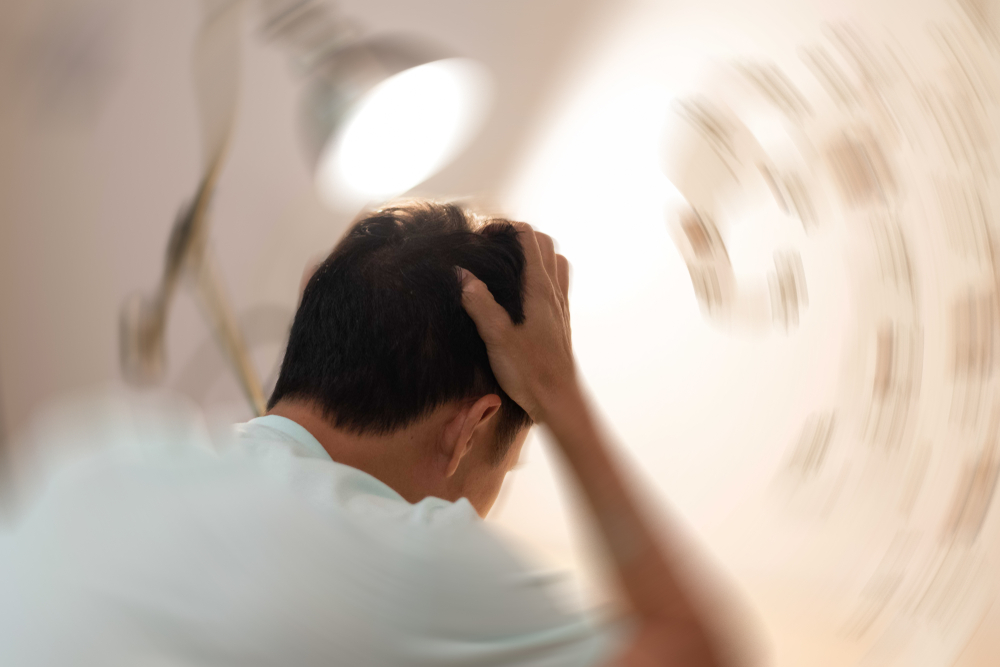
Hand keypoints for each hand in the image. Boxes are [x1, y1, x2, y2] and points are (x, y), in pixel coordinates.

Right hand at [458, 223, 576, 423]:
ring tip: (508, 263)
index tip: (483, 235)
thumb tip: (461, 273)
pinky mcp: (560, 322)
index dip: (506, 228)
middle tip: (493, 245)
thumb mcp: (497, 336)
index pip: (530, 239)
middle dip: (520, 236)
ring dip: (535, 254)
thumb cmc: (530, 371)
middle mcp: (554, 293)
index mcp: (540, 289)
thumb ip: (479, 303)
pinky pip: (556, 284)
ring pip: (555, 263)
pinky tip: (521, 294)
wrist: (558, 401)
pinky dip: (541, 275)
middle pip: (545, 245)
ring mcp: (560, 307)